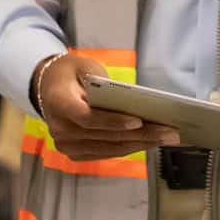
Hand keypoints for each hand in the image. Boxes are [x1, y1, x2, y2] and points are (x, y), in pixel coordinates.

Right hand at [37, 53, 180, 159]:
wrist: (49, 87)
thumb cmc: (71, 73)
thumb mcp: (85, 66)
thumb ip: (103, 81)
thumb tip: (133, 99)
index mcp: (59, 104)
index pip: (87, 118)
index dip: (113, 122)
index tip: (139, 122)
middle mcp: (60, 130)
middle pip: (105, 137)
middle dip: (141, 135)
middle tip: (170, 131)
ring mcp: (67, 146)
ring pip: (110, 148)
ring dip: (141, 144)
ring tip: (167, 136)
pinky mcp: (76, 153)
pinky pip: (107, 152)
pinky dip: (130, 147)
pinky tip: (151, 141)